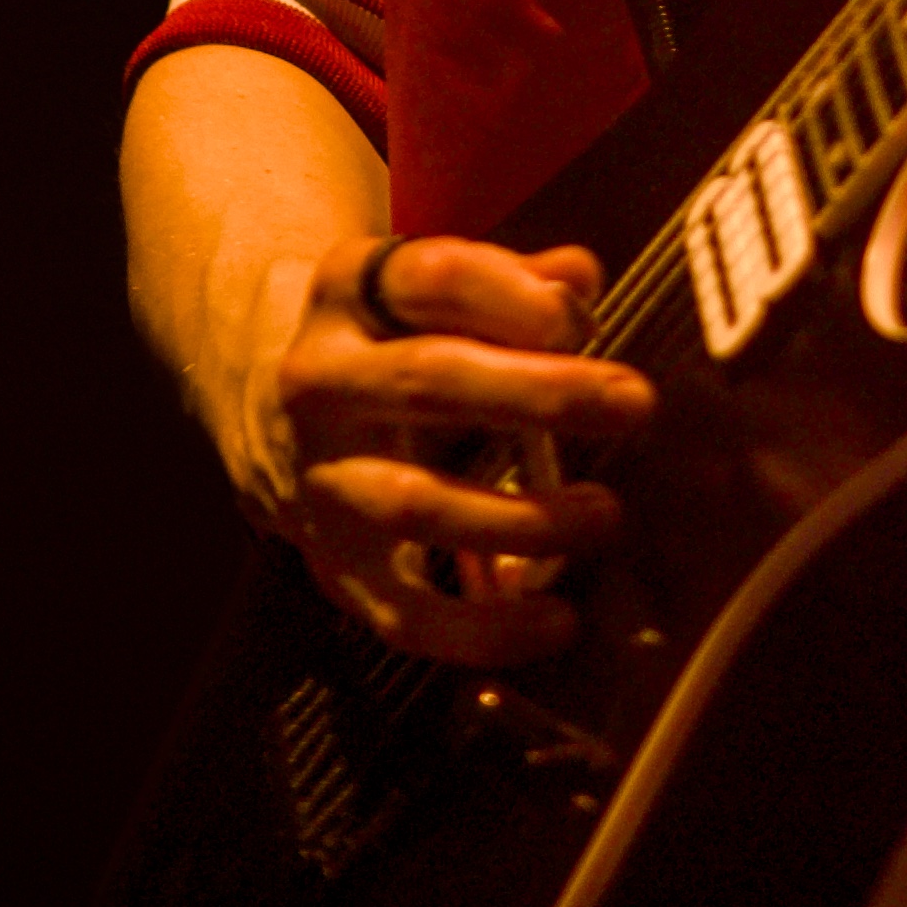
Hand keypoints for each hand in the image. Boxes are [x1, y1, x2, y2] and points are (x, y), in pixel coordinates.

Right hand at [233, 232, 649, 671]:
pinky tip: (556, 622)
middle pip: (428, 379)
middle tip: (634, 402)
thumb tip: (578, 282)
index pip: (429, 277)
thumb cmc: (395, 336)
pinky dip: (482, 629)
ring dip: (520, 516)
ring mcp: (321, 480)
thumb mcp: (435, 287)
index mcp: (349, 291)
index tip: (577, 317)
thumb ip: (514, 281)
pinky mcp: (335, 566)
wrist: (272, 407)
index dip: (509, 294)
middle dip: (541, 393)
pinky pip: (405, 614)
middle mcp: (321, 382)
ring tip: (603, 513)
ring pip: (415, 504)